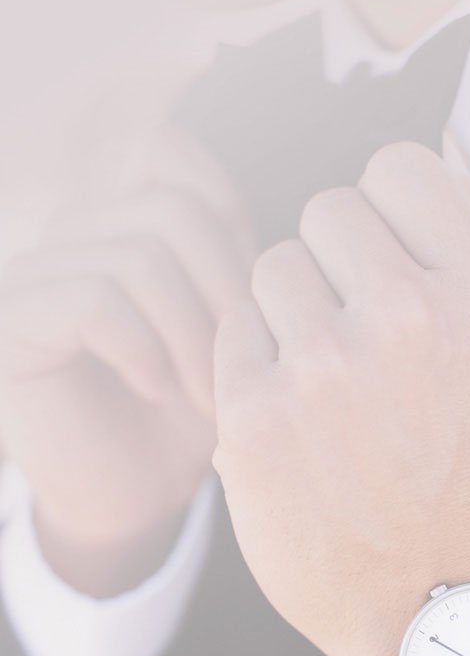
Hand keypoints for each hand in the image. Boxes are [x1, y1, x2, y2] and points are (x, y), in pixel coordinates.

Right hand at [0, 131, 251, 593]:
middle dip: (228, 293)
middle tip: (246, 363)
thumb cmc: (188, 413)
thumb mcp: (227, 321)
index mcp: (122, 217)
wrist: (132, 497)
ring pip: (141, 257)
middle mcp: (71, 232)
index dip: (233, 229)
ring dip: (192, 336)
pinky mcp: (12, 321)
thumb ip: (231, 250)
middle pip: (176, 210)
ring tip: (207, 394)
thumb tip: (259, 207)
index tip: (248, 307)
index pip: (178, 158)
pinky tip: (155, 388)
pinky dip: (143, 349)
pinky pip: (95, 300)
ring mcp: (34, 272)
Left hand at [214, 142, 469, 655]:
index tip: (387, 248)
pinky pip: (231, 328)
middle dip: (338, 260)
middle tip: (355, 322)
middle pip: (327, 210)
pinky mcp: (256, 417)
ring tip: (325, 373)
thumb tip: (424, 175)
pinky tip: (290, 406)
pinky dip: (255, 358)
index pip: (398, 167)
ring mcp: (325, 367)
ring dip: (293, 309)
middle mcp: (407, 317)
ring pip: (273, 266)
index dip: (388, 206)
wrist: (443, 602)